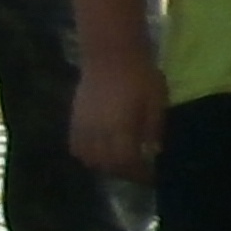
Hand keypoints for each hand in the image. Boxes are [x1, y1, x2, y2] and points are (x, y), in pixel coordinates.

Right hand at [68, 49, 165, 184]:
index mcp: (120, 128)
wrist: (111, 54)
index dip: (139, 173)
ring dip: (104, 166)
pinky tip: (99, 152)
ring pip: (88, 158)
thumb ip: (154, 128)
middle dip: (124, 172)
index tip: (151, 176)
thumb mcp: (156, 101)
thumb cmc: (140, 75)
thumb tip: (154, 151)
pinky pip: (75, 146)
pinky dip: (87, 155)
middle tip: (138, 170)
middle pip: (106, 164)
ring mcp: (83, 126)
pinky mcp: (74, 118)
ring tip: (120, 162)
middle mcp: (98, 132)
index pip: (127, 162)